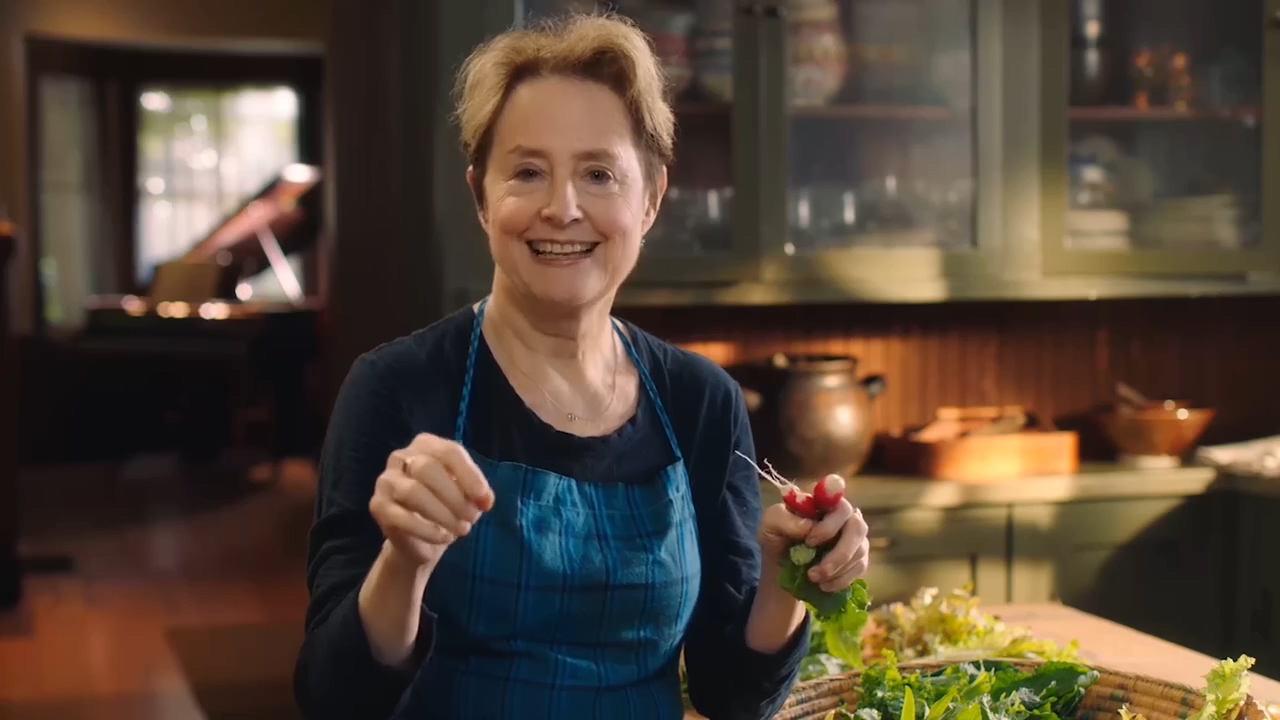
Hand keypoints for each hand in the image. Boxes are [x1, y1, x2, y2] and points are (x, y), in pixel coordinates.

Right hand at [369, 433, 494, 567]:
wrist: (420, 538)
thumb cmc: (446, 506)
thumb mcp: (466, 496)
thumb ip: (476, 493)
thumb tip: (484, 500)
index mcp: (426, 445)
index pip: (449, 452)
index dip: (470, 476)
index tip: (485, 501)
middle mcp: (401, 457)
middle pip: (427, 468)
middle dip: (454, 496)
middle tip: (471, 518)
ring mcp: (386, 480)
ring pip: (413, 492)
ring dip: (442, 514)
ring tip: (460, 530)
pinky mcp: (377, 506)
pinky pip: (401, 517)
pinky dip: (427, 530)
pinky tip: (444, 538)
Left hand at [758, 476, 869, 592]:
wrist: (782, 566)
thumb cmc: (777, 538)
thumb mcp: (769, 525)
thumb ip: (782, 518)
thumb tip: (808, 525)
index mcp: (823, 502)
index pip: (839, 503)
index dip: (830, 524)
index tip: (810, 541)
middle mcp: (844, 516)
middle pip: (858, 527)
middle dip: (840, 552)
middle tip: (818, 571)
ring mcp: (854, 537)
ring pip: (860, 550)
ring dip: (838, 569)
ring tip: (814, 578)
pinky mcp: (858, 557)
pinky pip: (860, 567)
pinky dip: (842, 580)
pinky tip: (825, 586)